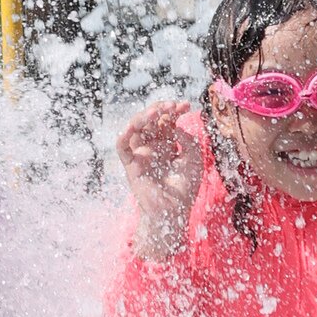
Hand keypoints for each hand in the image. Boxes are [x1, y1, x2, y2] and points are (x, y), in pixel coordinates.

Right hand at [116, 100, 203, 258]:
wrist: (174, 211)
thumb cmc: (185, 187)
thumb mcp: (194, 159)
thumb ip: (187, 140)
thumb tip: (174, 126)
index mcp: (167, 143)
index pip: (166, 120)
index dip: (174, 110)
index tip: (186, 105)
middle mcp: (152, 145)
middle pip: (150, 119)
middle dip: (161, 109)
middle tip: (173, 105)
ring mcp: (140, 153)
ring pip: (135, 127)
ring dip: (144, 116)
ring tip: (158, 111)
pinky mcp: (131, 164)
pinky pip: (122, 146)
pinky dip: (125, 134)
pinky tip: (134, 126)